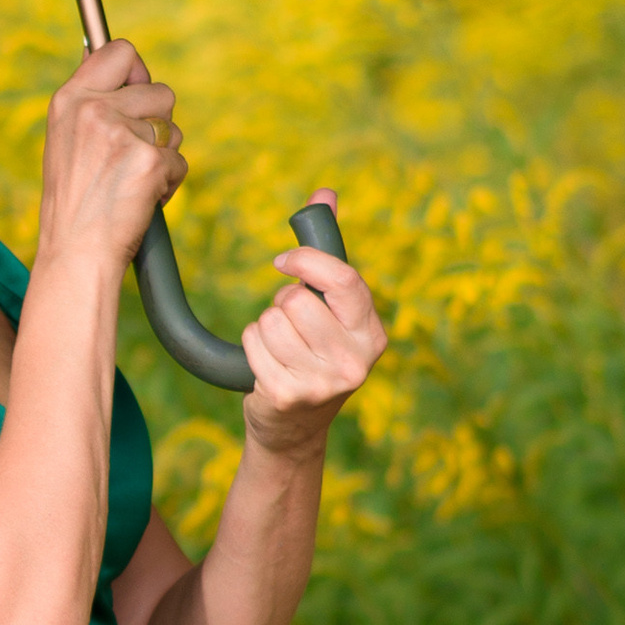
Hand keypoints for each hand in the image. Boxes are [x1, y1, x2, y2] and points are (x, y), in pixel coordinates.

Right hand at [36, 38, 187, 273]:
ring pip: (173, 127)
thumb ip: (88, 100)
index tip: (134, 95)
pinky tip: (140, 199)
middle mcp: (94, 110)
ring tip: (131, 181)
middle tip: (129, 156)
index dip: (136, 73)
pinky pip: (179, 161)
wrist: (75, 254)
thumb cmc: (73, 203)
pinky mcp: (149, 161)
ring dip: (163, 154)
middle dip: (156, 123)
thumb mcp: (65, 140)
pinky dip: (168, 183)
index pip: (120, 51)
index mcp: (69, 100)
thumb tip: (99, 52)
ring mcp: (122, 134)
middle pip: (160, 90)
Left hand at [242, 189, 386, 454]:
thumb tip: (324, 195)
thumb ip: (328, 253)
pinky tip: (264, 364)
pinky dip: (251, 345)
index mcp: (373, 333)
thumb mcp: (330, 311)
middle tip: (289, 326)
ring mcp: (323, 383)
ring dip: (264, 325)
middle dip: (282, 303)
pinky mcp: (287, 396)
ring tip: (279, 347)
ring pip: (271, 319)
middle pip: (296, 299)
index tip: (282, 263)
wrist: (294, 429)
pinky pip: (253, 342)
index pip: (343, 279)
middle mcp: (355, 360)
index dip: (306, 262)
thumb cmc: (312, 356)